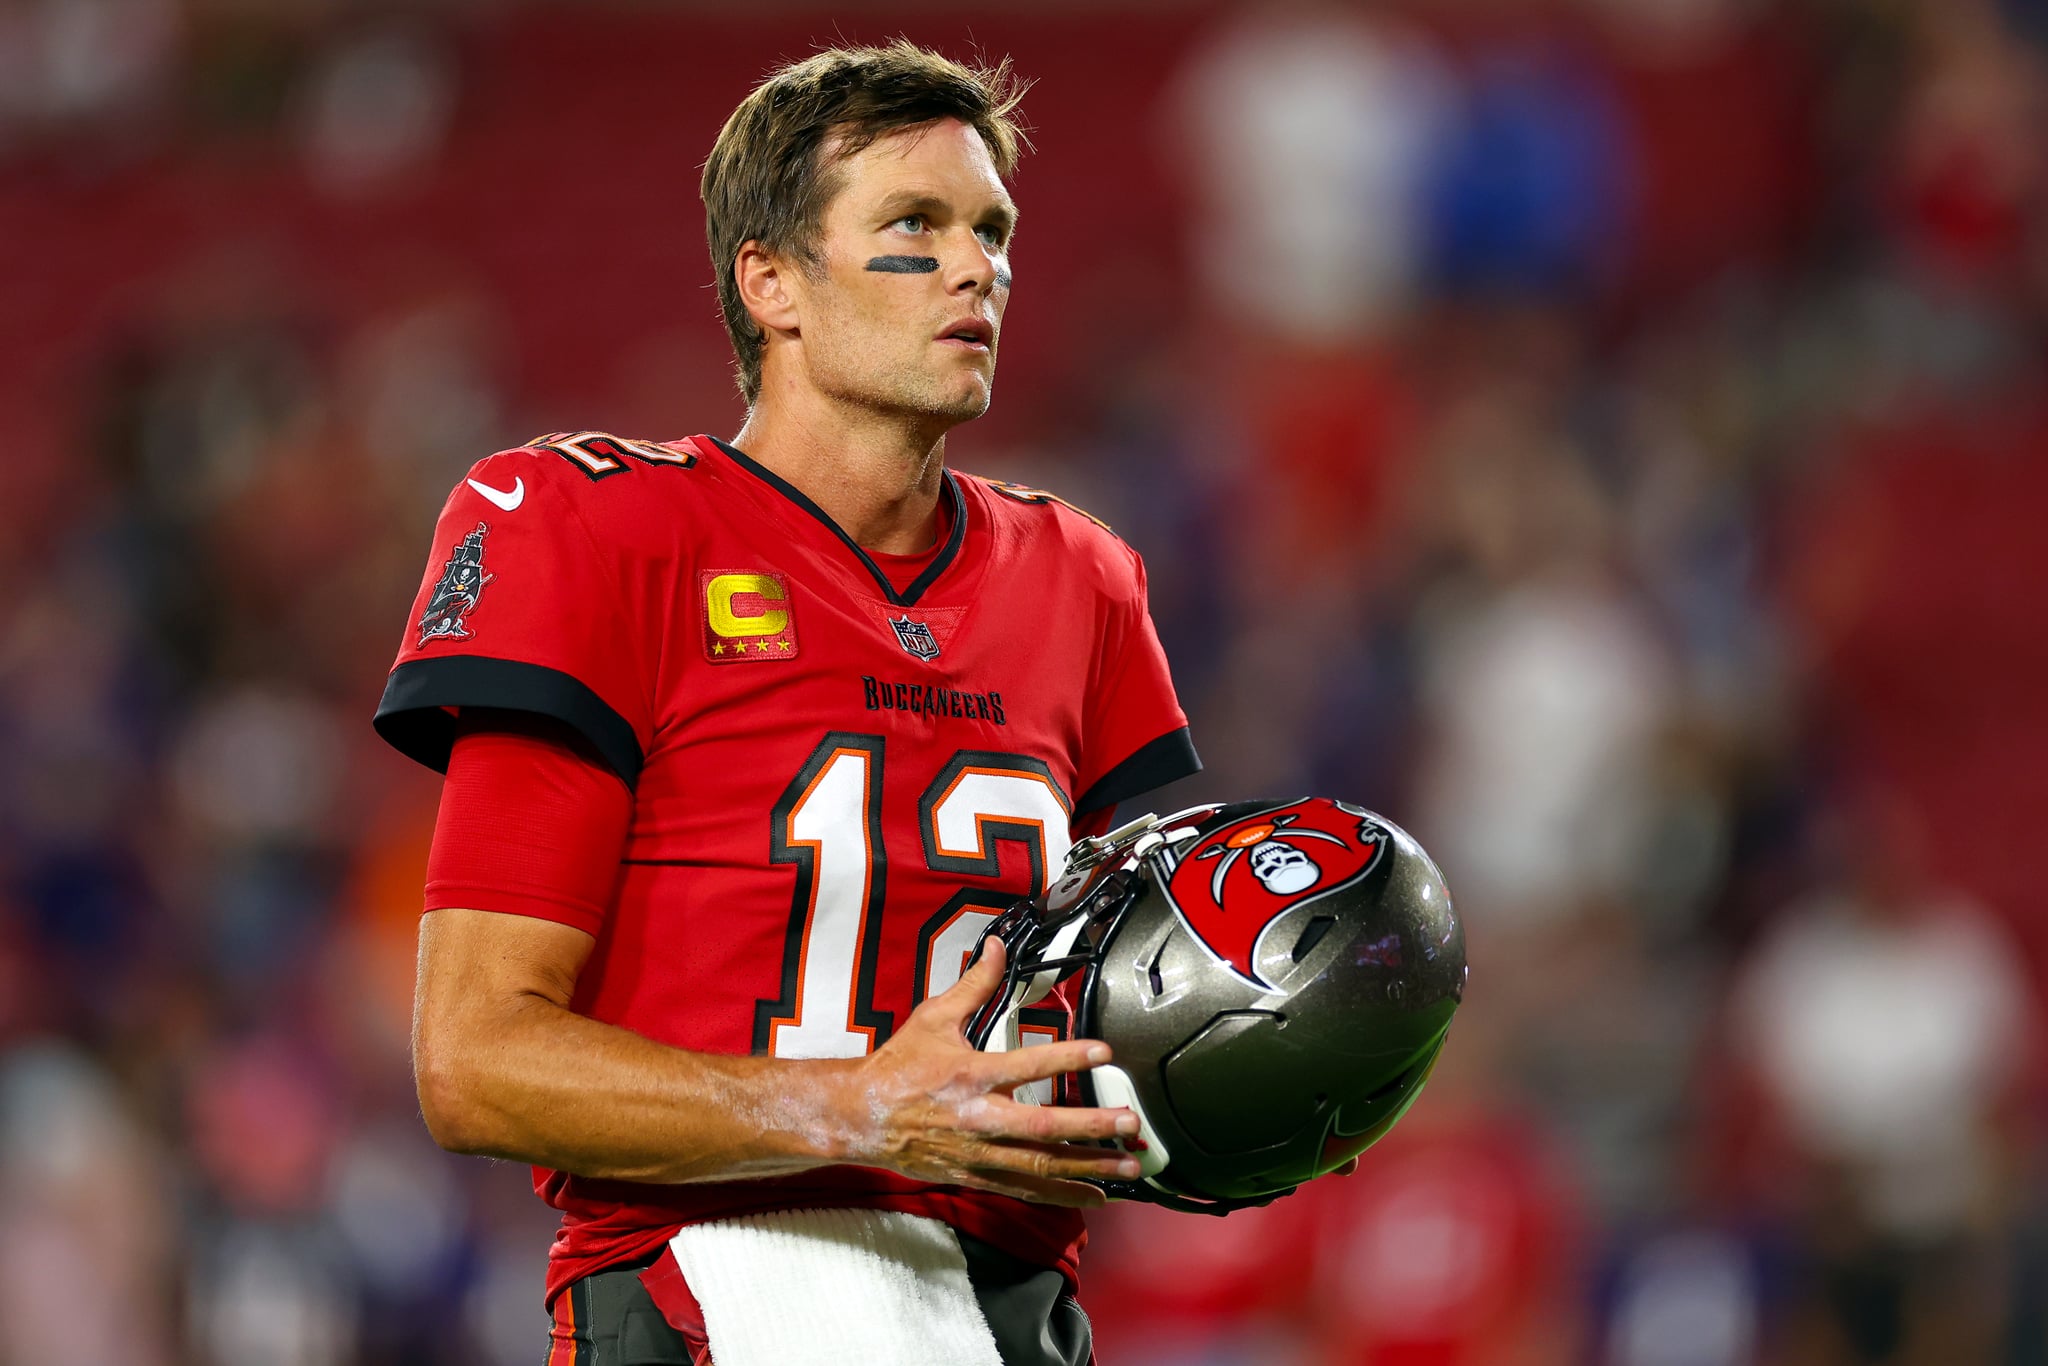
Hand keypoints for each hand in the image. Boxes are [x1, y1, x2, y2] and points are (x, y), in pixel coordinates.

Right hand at [837, 938, 1140, 1206]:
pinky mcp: (975, 1175)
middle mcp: (979, 1117)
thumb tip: (996, 946)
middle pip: (1043, 1126)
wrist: (860, 1116)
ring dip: (1088, 1165)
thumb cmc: (898, 1066)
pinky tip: (1093, 1195)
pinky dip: (1060, 1194)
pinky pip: (1023, 1189)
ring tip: (1129, 1164)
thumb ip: (973, 984)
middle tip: (1131, 1123)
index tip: (1104, 1052)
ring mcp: (978, 1152)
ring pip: (1040, 1164)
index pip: (1028, 1064)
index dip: (1067, 1057)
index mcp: (971, 1074)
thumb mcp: (934, 1017)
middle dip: (1092, 1127)